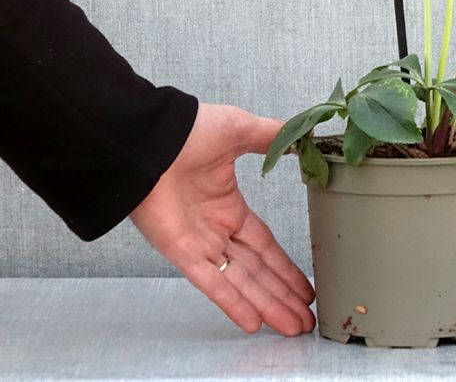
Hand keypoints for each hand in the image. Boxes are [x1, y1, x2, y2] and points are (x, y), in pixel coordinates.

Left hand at [130, 102, 314, 334]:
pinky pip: (211, 282)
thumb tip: (302, 138)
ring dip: (267, 305)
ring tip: (293, 327)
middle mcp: (215, 230)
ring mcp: (199, 243)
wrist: (149, 139)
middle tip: (305, 318)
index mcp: (227, 205)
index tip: (304, 284)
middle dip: (282, 295)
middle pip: (257, 271)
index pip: (263, 245)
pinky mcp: (182, 251)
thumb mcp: (240, 129)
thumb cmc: (188, 130)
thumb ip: (272, 137)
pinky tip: (253, 322)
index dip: (285, 266)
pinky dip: (232, 302)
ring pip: (240, 282)